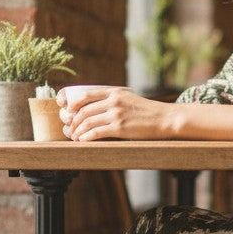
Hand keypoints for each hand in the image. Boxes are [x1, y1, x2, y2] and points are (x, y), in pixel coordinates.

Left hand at [56, 85, 172, 141]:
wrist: (165, 118)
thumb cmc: (147, 111)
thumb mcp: (128, 99)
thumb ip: (112, 100)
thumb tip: (94, 108)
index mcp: (114, 92)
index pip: (85, 94)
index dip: (72, 103)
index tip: (67, 112)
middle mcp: (113, 101)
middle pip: (83, 110)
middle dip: (72, 121)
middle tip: (69, 129)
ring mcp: (116, 114)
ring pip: (87, 122)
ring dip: (77, 131)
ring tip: (74, 137)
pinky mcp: (120, 128)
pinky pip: (96, 133)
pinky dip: (86, 138)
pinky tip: (83, 141)